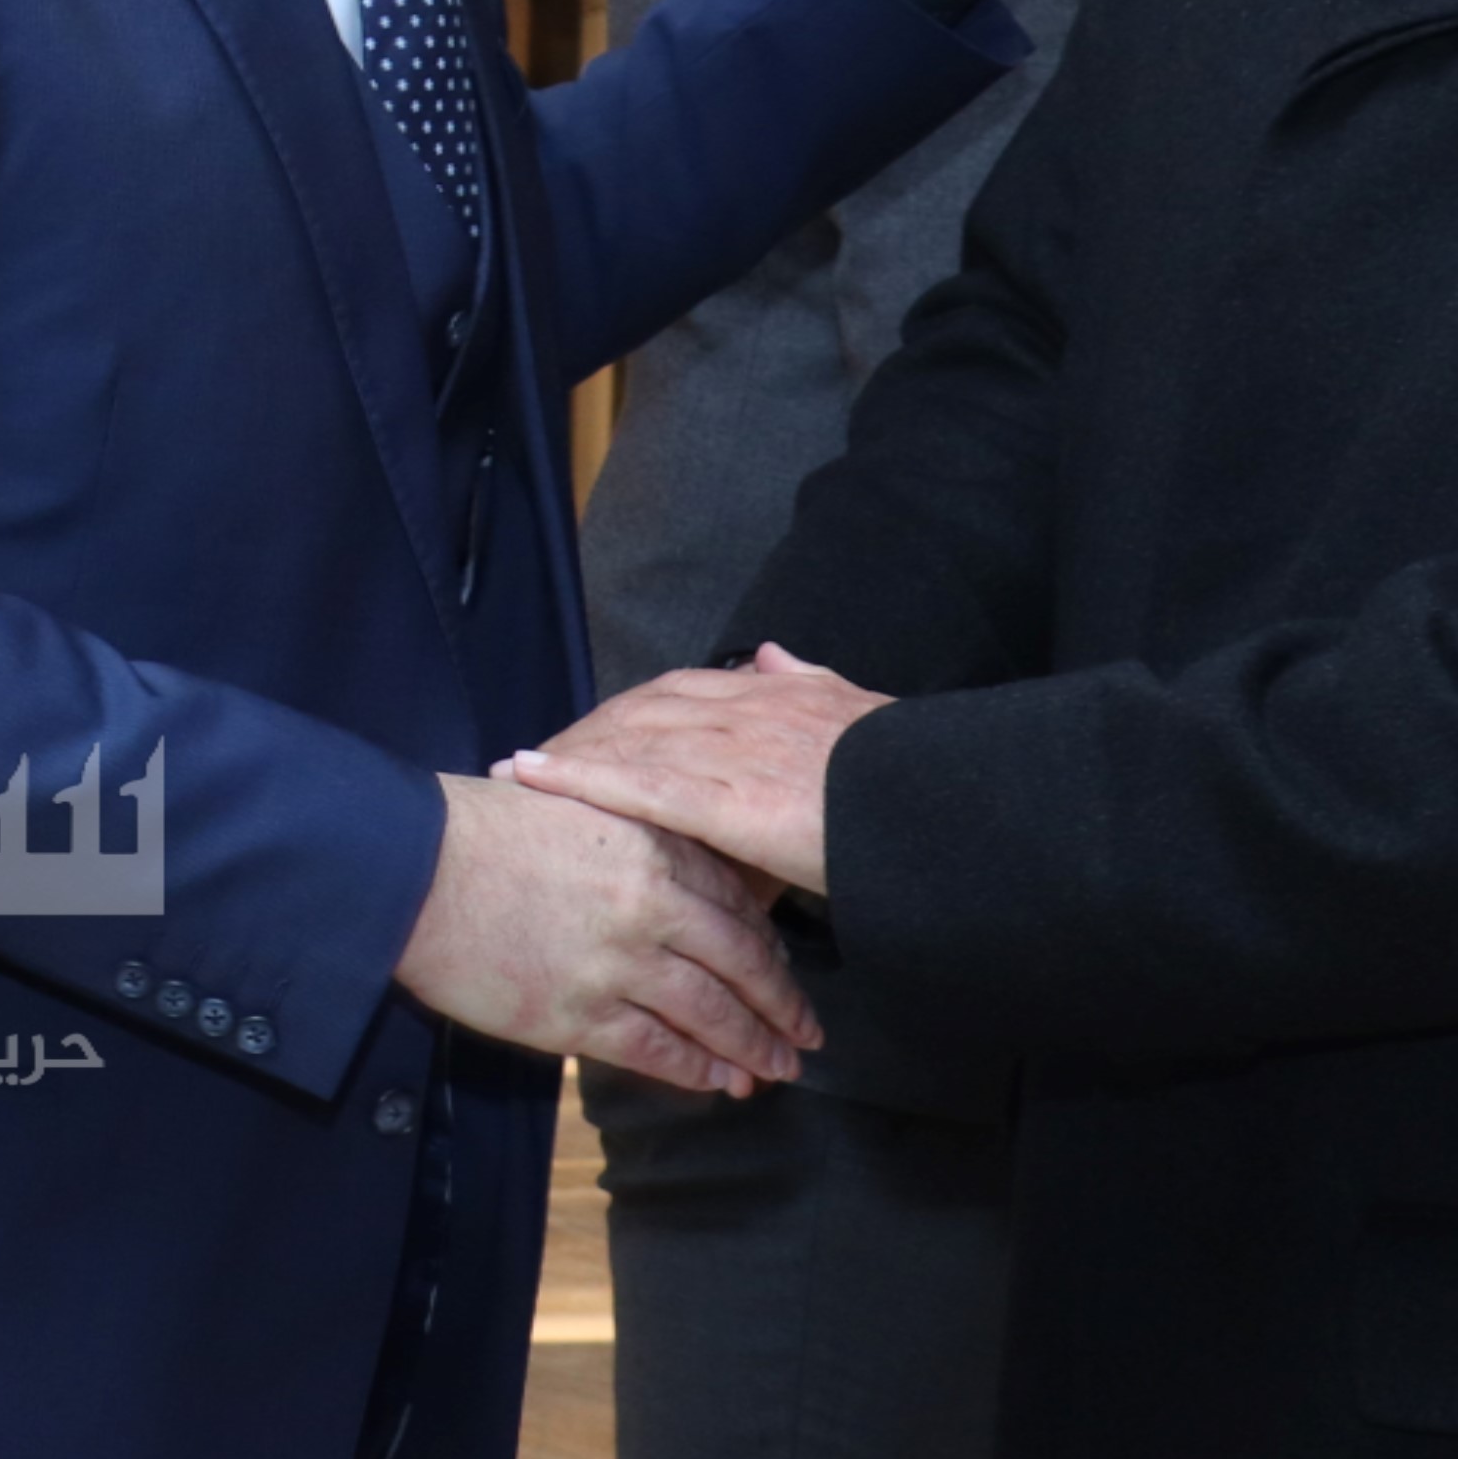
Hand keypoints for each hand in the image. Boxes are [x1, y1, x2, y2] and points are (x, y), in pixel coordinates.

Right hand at [395, 768, 819, 1094]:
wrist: (412, 867)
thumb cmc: (485, 827)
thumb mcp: (581, 806)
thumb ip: (641, 839)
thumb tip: (685, 883)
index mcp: (655, 845)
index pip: (738, 904)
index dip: (770, 947)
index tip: (786, 972)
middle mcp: (651, 906)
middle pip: (742, 964)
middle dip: (781, 1006)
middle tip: (805, 1034)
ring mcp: (617, 965)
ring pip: (710, 1015)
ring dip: (749, 1048)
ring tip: (771, 1070)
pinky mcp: (577, 1015)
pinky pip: (657, 1051)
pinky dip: (694, 1070)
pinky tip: (716, 1081)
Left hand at [501, 648, 890, 898]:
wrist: (940, 805)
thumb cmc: (906, 778)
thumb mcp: (859, 712)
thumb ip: (813, 683)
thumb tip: (775, 653)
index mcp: (775, 694)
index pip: (680, 693)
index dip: (630, 712)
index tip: (592, 730)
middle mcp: (742, 709)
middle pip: (641, 712)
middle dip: (588, 733)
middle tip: (537, 760)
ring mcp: (729, 751)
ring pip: (628, 742)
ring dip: (567, 755)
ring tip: (517, 772)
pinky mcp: (723, 797)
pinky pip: (635, 783)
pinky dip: (576, 778)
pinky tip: (529, 777)